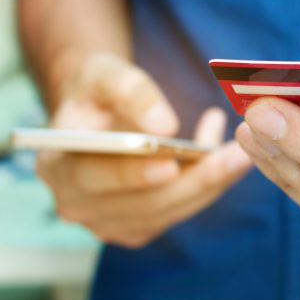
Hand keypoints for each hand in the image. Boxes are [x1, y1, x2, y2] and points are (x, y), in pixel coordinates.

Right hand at [38, 53, 251, 247]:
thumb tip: (164, 126)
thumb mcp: (106, 74)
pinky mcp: (139, 226)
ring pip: (169, 210)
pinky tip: (227, 156)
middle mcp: (78, 205)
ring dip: (211, 183)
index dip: (131, 174)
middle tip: (237, 156)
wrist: (100, 111)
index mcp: (58, 167)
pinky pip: (179, 210)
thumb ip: (131, 92)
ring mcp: (109, 222)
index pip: (92, 177)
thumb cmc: (99, 90)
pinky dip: (207, 185)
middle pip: (142, 203)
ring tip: (242, 152)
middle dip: (195, 180)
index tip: (170, 163)